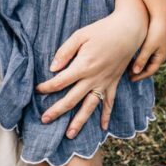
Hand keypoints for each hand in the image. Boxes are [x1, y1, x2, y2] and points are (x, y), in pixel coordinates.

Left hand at [36, 10, 144, 137]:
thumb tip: (52, 68)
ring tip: (70, 135)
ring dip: (79, 122)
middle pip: (72, 99)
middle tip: (44, 120)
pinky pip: (110, 103)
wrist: (128, 31)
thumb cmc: (102, 30)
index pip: (60, 82)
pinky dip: (106, 116)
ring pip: (90, 107)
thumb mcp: (80, 35)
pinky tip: (102, 128)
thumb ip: (65, 51)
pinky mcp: (114, 83)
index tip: (37, 90)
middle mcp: (93, 78)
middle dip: (56, 111)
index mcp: (83, 66)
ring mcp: (104, 83)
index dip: (46, 87)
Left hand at [130, 5, 165, 81]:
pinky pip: (147, 52)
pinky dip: (140, 56)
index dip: (140, 76)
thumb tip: (135, 72)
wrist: (162, 15)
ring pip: (148, 59)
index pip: (150, 71)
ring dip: (139, 64)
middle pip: (149, 66)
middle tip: (128, 75)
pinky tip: (132, 55)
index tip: (130, 79)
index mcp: (161, 56)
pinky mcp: (155, 41)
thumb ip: (142, 59)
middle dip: (139, 71)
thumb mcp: (148, 46)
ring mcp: (158, 47)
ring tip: (129, 67)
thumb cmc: (156, 30)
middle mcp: (161, 53)